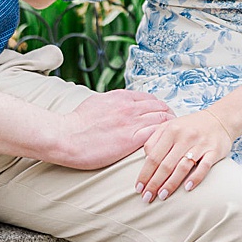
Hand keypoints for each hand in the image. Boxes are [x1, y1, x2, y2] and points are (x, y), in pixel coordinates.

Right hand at [49, 88, 171, 169]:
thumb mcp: (96, 102)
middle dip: (170, 116)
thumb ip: (112, 101)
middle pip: (160, 108)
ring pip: (162, 120)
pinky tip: (165, 145)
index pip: (150, 98)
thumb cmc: (77, 122)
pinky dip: (163, 138)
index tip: (164, 115)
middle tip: (175, 127)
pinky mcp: (131, 140)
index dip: (160, 107)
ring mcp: (131, 123)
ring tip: (174, 137)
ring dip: (170, 128)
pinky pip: (156, 135)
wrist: (66, 137)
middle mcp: (129, 107)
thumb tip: (120, 101)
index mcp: (121, 96)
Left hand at [136, 109, 236, 202]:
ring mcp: (200, 144)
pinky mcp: (214, 151)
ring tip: (162, 196)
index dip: (145, 173)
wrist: (220, 118)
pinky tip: (187, 188)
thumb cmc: (190, 126)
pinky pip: (204, 166)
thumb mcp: (170, 126)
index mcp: (170, 130)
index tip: (138, 188)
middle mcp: (184, 137)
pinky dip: (195, 178)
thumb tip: (145, 159)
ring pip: (182, 167)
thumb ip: (155, 140)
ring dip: (171, 183)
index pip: (153, 156)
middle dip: (154, 183)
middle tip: (147, 197)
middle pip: (166, 164)